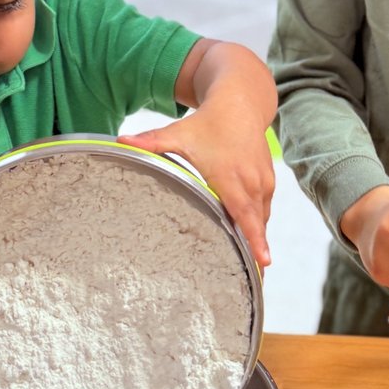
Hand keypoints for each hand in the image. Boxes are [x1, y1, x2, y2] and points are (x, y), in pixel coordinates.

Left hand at [119, 106, 275, 268]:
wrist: (242, 103)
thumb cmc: (210, 121)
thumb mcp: (179, 133)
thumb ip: (150, 142)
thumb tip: (120, 141)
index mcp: (230, 177)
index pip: (245, 214)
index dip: (254, 240)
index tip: (263, 263)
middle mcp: (252, 183)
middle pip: (256, 225)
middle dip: (258, 254)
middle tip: (256, 285)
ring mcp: (263, 183)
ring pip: (262, 220)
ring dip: (258, 243)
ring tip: (255, 272)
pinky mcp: (267, 183)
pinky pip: (264, 211)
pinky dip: (259, 227)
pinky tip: (253, 246)